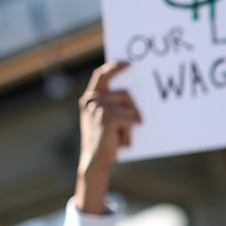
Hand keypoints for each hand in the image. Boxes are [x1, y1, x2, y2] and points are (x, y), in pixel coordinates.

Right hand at [76, 62, 141, 214]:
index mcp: (90, 99)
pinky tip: (120, 141)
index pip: (102, 76)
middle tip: (135, 125)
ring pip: (130, 107)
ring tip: (120, 136)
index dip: (115, 68)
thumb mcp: (107, 119)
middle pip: (125, 94)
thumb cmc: (106, 140)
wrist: (96, 161)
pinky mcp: (107, 118)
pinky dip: (130, 132)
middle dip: (134, 109)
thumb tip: (135, 93)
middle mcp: (91, 101)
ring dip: (131, 123)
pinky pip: (130, 119)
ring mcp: (98, 108)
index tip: (129, 63)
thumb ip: (114, 105)